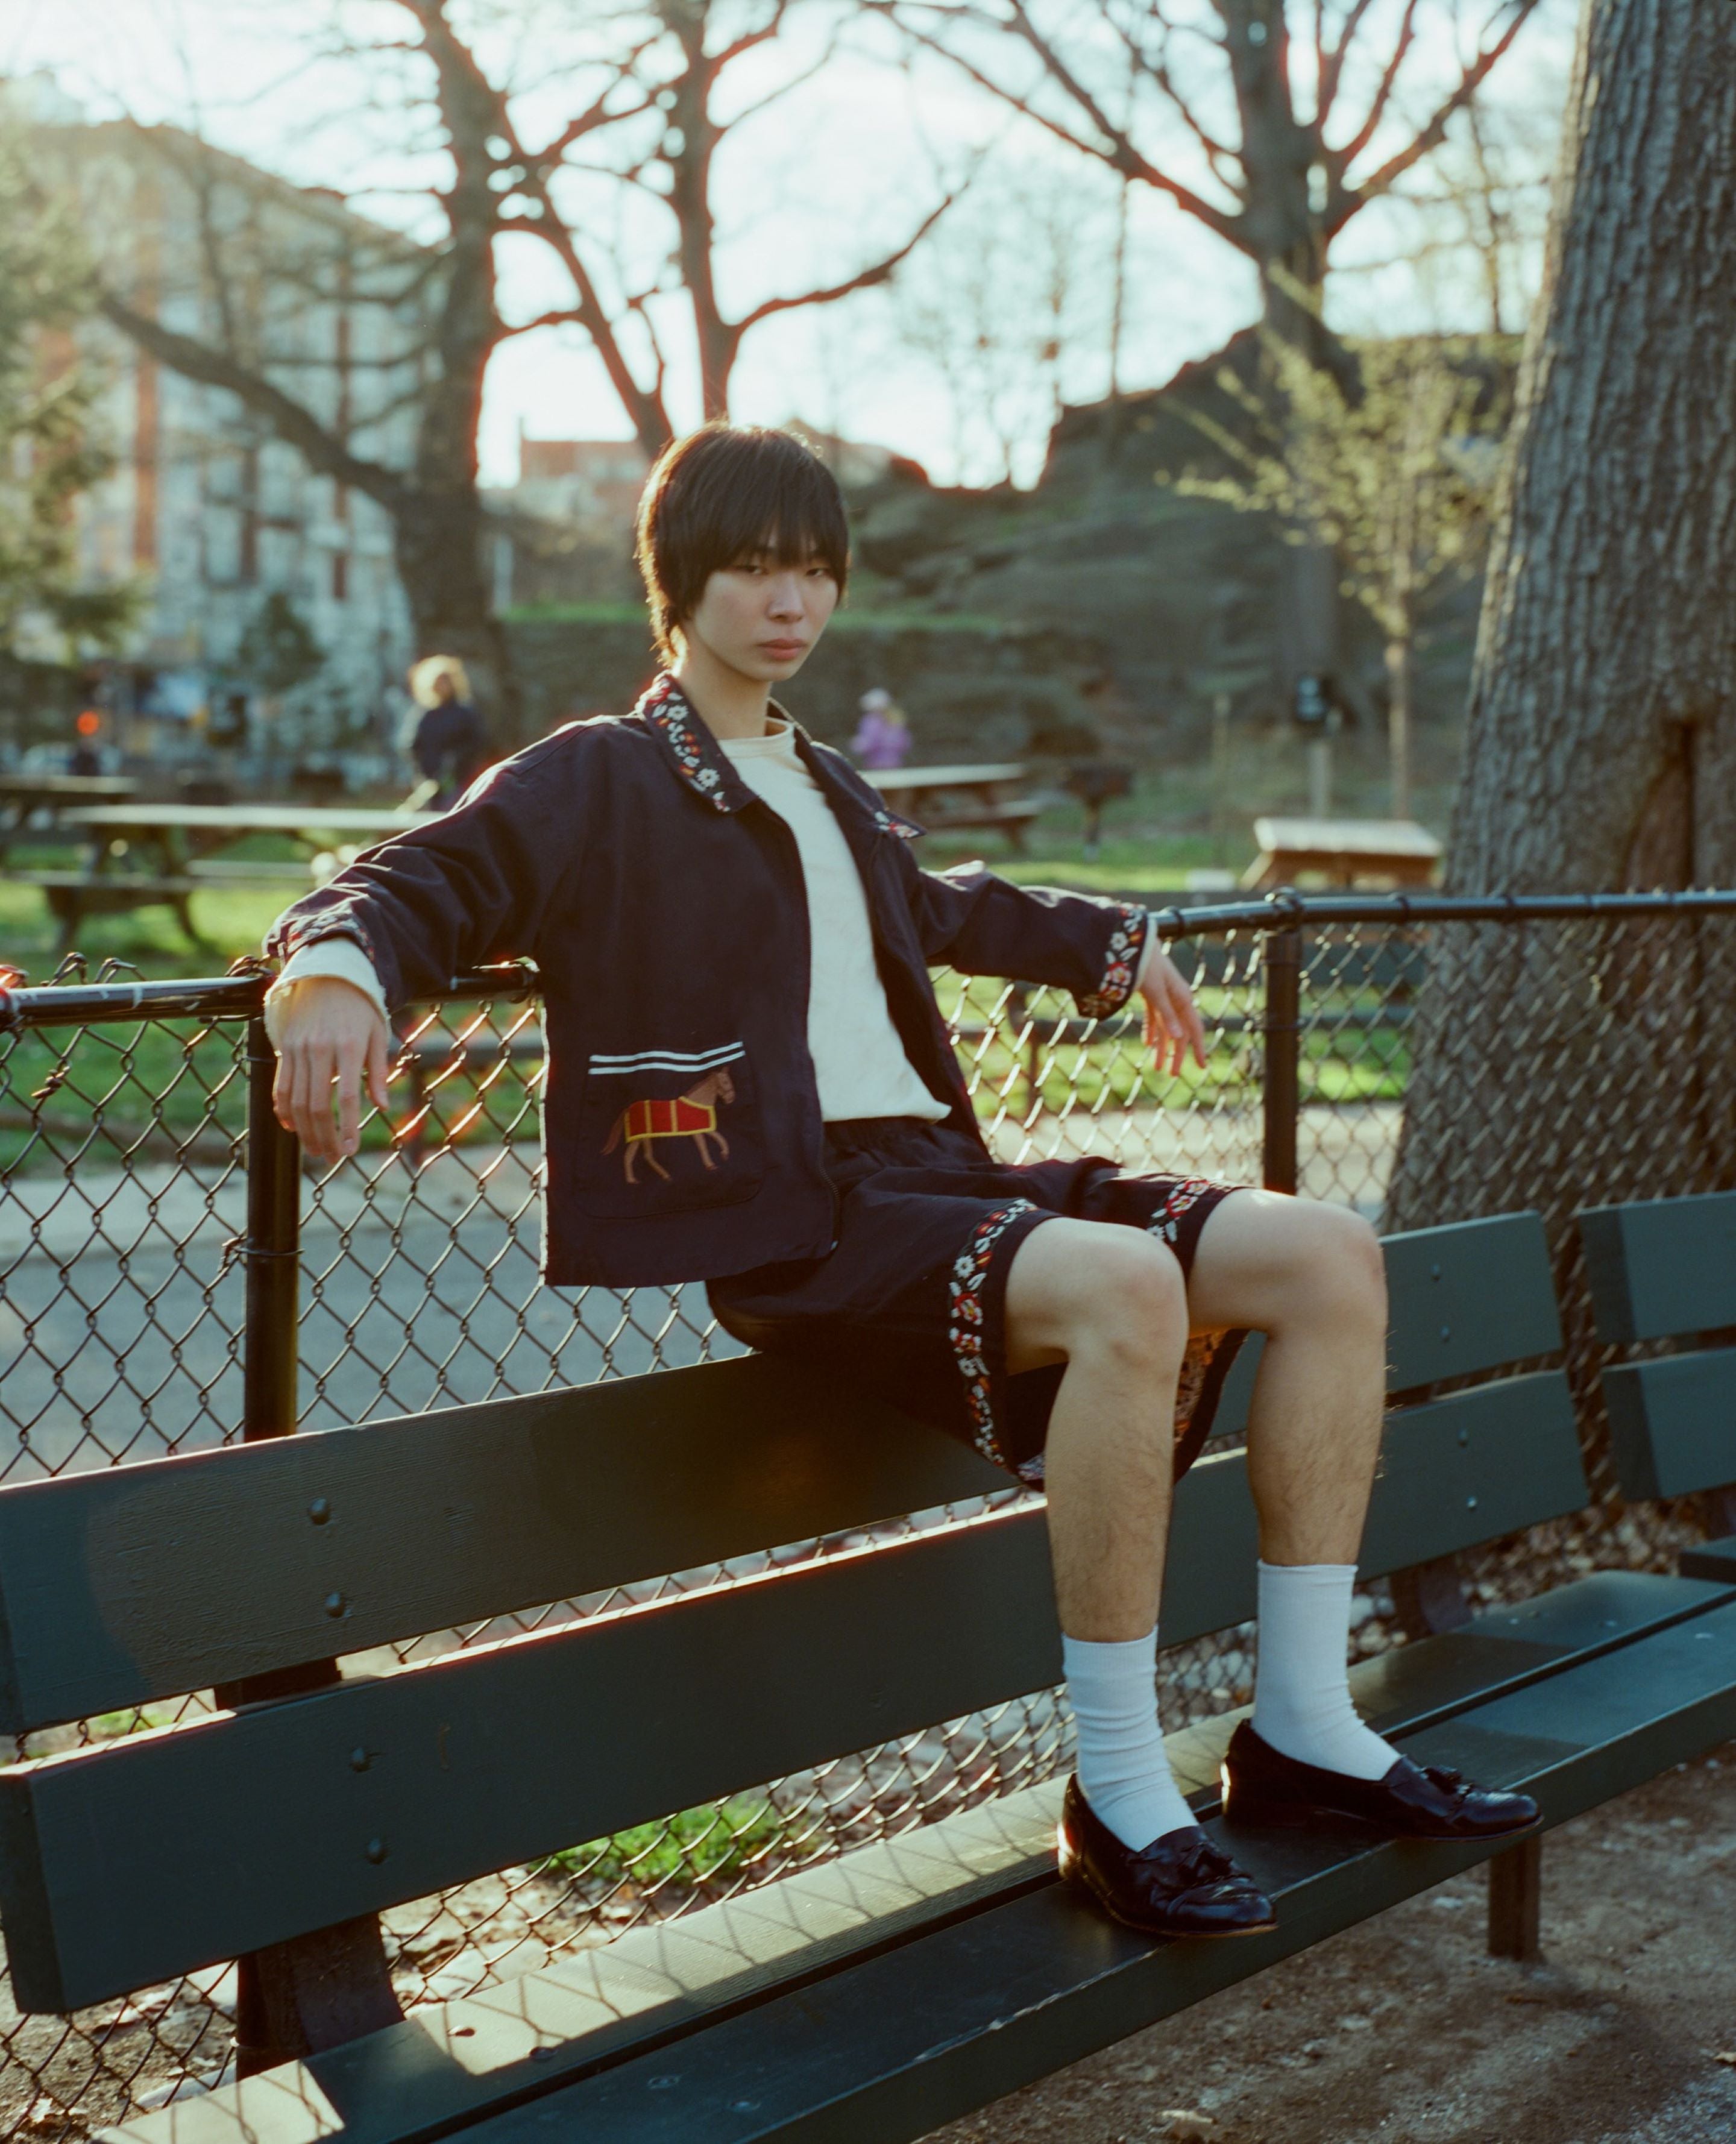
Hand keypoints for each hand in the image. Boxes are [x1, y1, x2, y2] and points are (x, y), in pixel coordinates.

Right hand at [270, 978, 392, 1161]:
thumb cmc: (360, 1008)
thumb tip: (383, 1106)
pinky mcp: (285, 1049)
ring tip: (314, 1149)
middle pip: (316, 1105)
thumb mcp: (378, 1034)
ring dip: (304, 1130)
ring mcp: (298, 1050)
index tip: (349, 1151)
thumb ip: (378, 1071)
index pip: (345, 1097)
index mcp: (348, 1048)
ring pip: (296, 1101)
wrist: (326, 976)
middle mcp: (319, 1050)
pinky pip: (281, 1087)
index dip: (346, 1128)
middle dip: (323, 1137)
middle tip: (331, 1157)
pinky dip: (284, 1111)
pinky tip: (293, 1127)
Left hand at [1137, 935, 1206, 1076]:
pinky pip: (1156, 1017)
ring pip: (1166, 1026)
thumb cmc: (1146, 965)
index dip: (1198, 1049)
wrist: (1135, 943)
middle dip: (1176, 1054)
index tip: (1201, 1067)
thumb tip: (1179, 1037)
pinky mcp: (1151, 993)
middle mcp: (1176, 999)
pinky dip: (1152, 1031)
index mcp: (1182, 999)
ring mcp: (1164, 996)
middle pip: (1179, 1031)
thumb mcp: (1155, 991)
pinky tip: (1149, 1044)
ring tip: (1157, 1066)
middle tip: (1172, 1074)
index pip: (1194, 1029)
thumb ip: (1166, 1014)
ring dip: (1162, 1046)